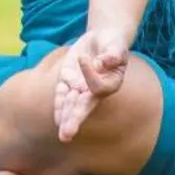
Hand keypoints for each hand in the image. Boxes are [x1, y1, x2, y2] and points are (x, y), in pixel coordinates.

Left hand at [53, 27, 128, 142]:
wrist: (101, 39)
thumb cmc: (113, 44)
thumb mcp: (117, 45)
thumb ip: (113, 54)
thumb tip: (103, 62)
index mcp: (111, 83)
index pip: (97, 86)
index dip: (89, 74)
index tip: (84, 58)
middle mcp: (95, 90)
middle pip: (84, 107)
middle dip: (74, 120)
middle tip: (67, 135)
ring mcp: (81, 87)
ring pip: (72, 105)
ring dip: (66, 118)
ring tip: (63, 135)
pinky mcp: (68, 80)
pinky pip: (62, 95)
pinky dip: (59, 106)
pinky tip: (57, 120)